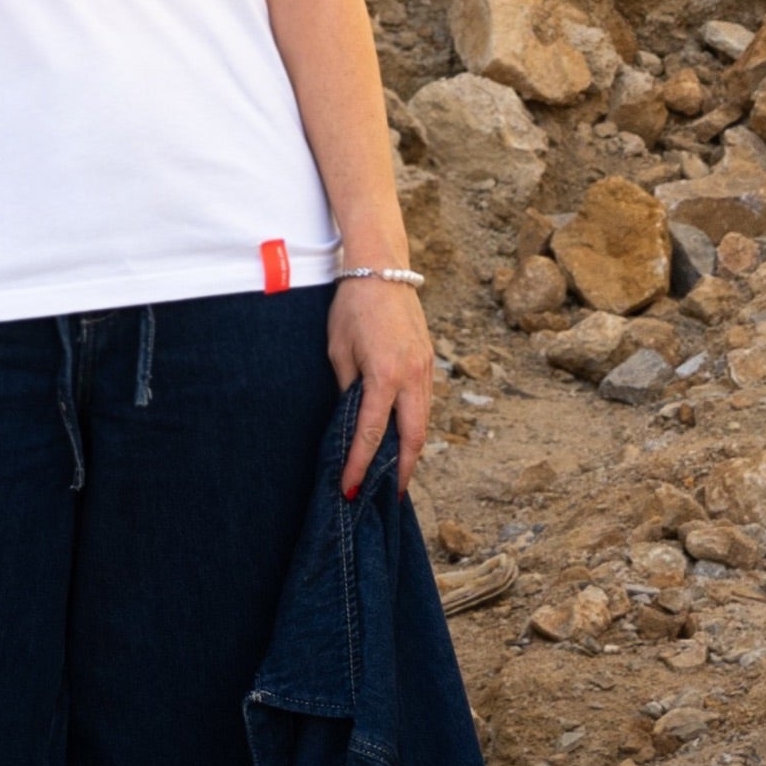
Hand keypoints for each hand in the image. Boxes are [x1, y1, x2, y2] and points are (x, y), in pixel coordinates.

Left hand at [328, 274, 430, 504]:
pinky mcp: (428, 361)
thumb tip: (350, 422)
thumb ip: (347, 390)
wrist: (382, 270)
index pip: (373, 433)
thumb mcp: (338, 350)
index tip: (350, 489)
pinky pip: (425, 403)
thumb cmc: (352, 308)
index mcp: (385, 375)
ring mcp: (425, 369)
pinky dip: (416, 425)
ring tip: (397, 474)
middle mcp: (413, 376)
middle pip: (413, 437)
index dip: (361, 465)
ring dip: (413, 450)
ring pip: (424, 421)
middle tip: (390, 496)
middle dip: (404, 470)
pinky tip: (405, 437)